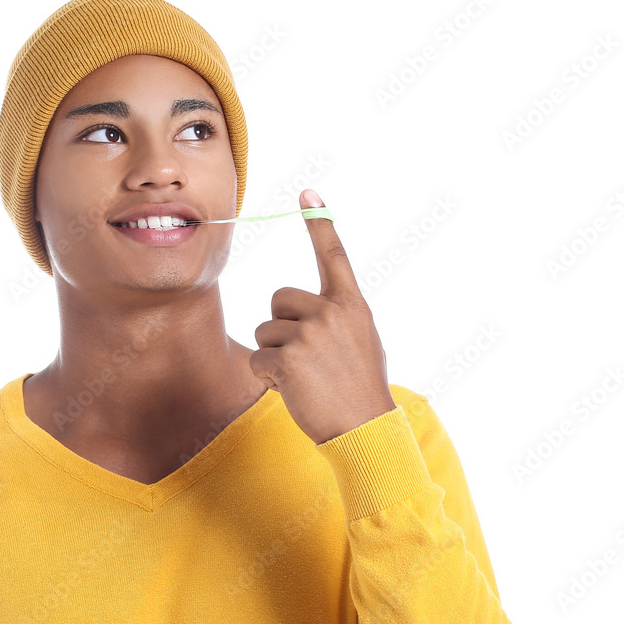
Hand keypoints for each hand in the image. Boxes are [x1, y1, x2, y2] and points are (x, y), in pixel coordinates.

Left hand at [249, 189, 397, 444]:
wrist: (365, 430)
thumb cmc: (360, 391)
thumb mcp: (361, 343)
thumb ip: (336, 319)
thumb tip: (306, 313)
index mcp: (352, 305)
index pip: (334, 255)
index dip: (319, 222)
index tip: (307, 192)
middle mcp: (332, 311)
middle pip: (278, 299)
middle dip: (281, 327)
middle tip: (306, 359)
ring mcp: (310, 333)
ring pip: (264, 330)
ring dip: (274, 356)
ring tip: (305, 379)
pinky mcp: (289, 357)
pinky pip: (258, 358)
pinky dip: (268, 377)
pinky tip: (294, 390)